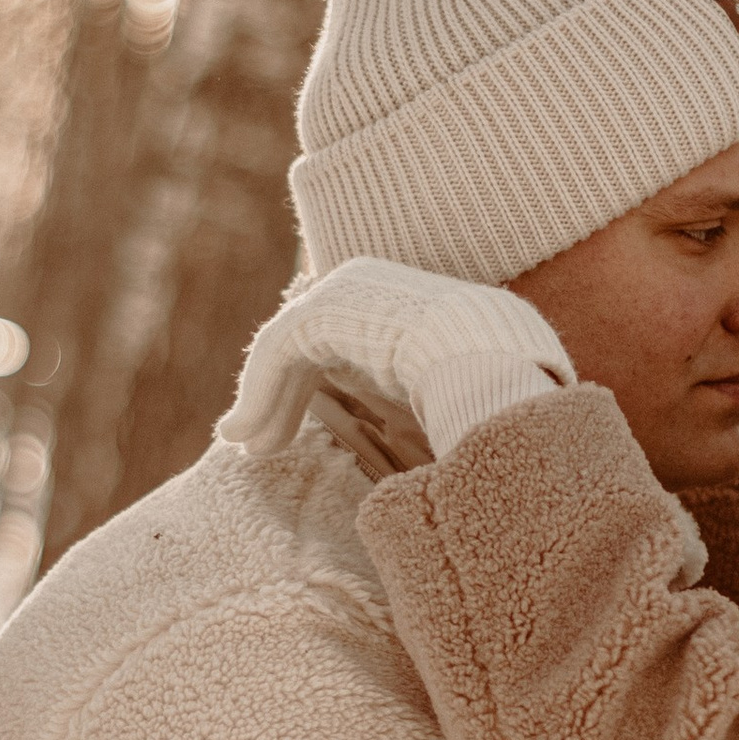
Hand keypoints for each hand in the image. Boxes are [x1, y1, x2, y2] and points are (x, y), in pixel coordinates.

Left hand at [221, 259, 575, 461]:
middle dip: (276, 398)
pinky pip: (278, 349)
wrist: (493, 364)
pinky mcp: (325, 305)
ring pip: (285, 349)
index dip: (299, 394)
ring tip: (249, 450)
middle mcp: (366, 287)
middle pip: (303, 345)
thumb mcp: (438, 397)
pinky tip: (246, 436)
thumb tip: (406, 452)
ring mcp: (345, 289)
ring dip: (262, 401)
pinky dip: (258, 393)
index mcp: (395, 306)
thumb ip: (404, 405)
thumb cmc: (485, 393)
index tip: (281, 439)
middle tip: (256, 447)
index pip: (331, 344)